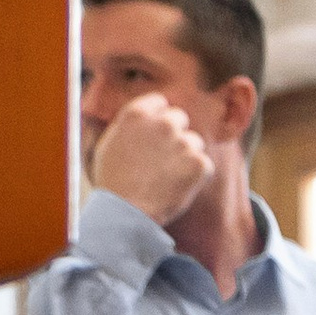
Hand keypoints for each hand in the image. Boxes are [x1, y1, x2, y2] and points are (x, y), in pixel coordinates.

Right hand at [89, 94, 213, 226]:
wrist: (126, 211)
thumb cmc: (114, 181)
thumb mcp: (111, 143)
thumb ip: (132, 126)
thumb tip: (146, 120)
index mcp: (137, 113)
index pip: (161, 103)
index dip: (159, 120)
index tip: (157, 135)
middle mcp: (163, 123)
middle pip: (180, 118)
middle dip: (175, 135)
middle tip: (165, 159)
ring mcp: (183, 142)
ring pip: (194, 143)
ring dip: (186, 156)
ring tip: (168, 178)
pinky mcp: (199, 163)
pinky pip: (205, 165)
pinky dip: (197, 177)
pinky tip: (179, 187)